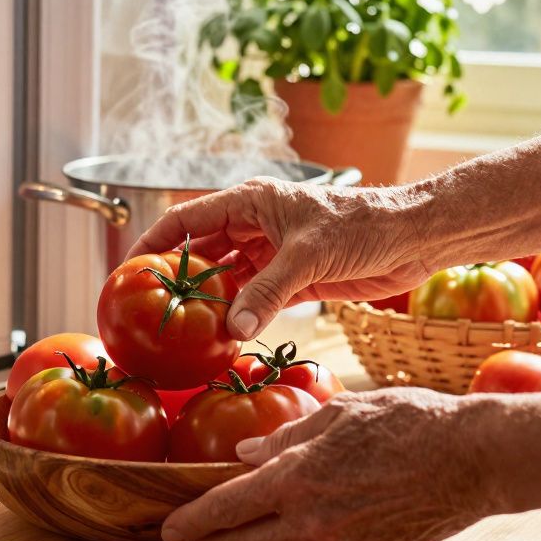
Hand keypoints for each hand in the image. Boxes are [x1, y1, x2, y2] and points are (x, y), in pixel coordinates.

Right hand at [128, 178, 431, 339]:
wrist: (412, 239)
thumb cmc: (365, 226)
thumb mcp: (308, 256)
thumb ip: (267, 291)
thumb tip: (232, 327)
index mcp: (250, 201)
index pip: (186, 220)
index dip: (153, 243)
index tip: (127, 269)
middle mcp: (254, 225)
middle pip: (199, 252)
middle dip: (175, 279)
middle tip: (148, 310)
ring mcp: (270, 253)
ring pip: (224, 279)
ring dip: (207, 303)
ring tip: (180, 331)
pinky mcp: (290, 279)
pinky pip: (251, 299)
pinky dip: (237, 317)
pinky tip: (222, 338)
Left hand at [159, 387, 502, 540]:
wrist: (476, 459)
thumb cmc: (412, 423)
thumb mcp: (340, 412)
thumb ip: (286, 435)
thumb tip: (247, 450)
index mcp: (299, 478)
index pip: (227, 508)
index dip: (193, 521)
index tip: (170, 527)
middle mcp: (314, 521)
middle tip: (190, 540)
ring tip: (232, 540)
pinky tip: (289, 535)